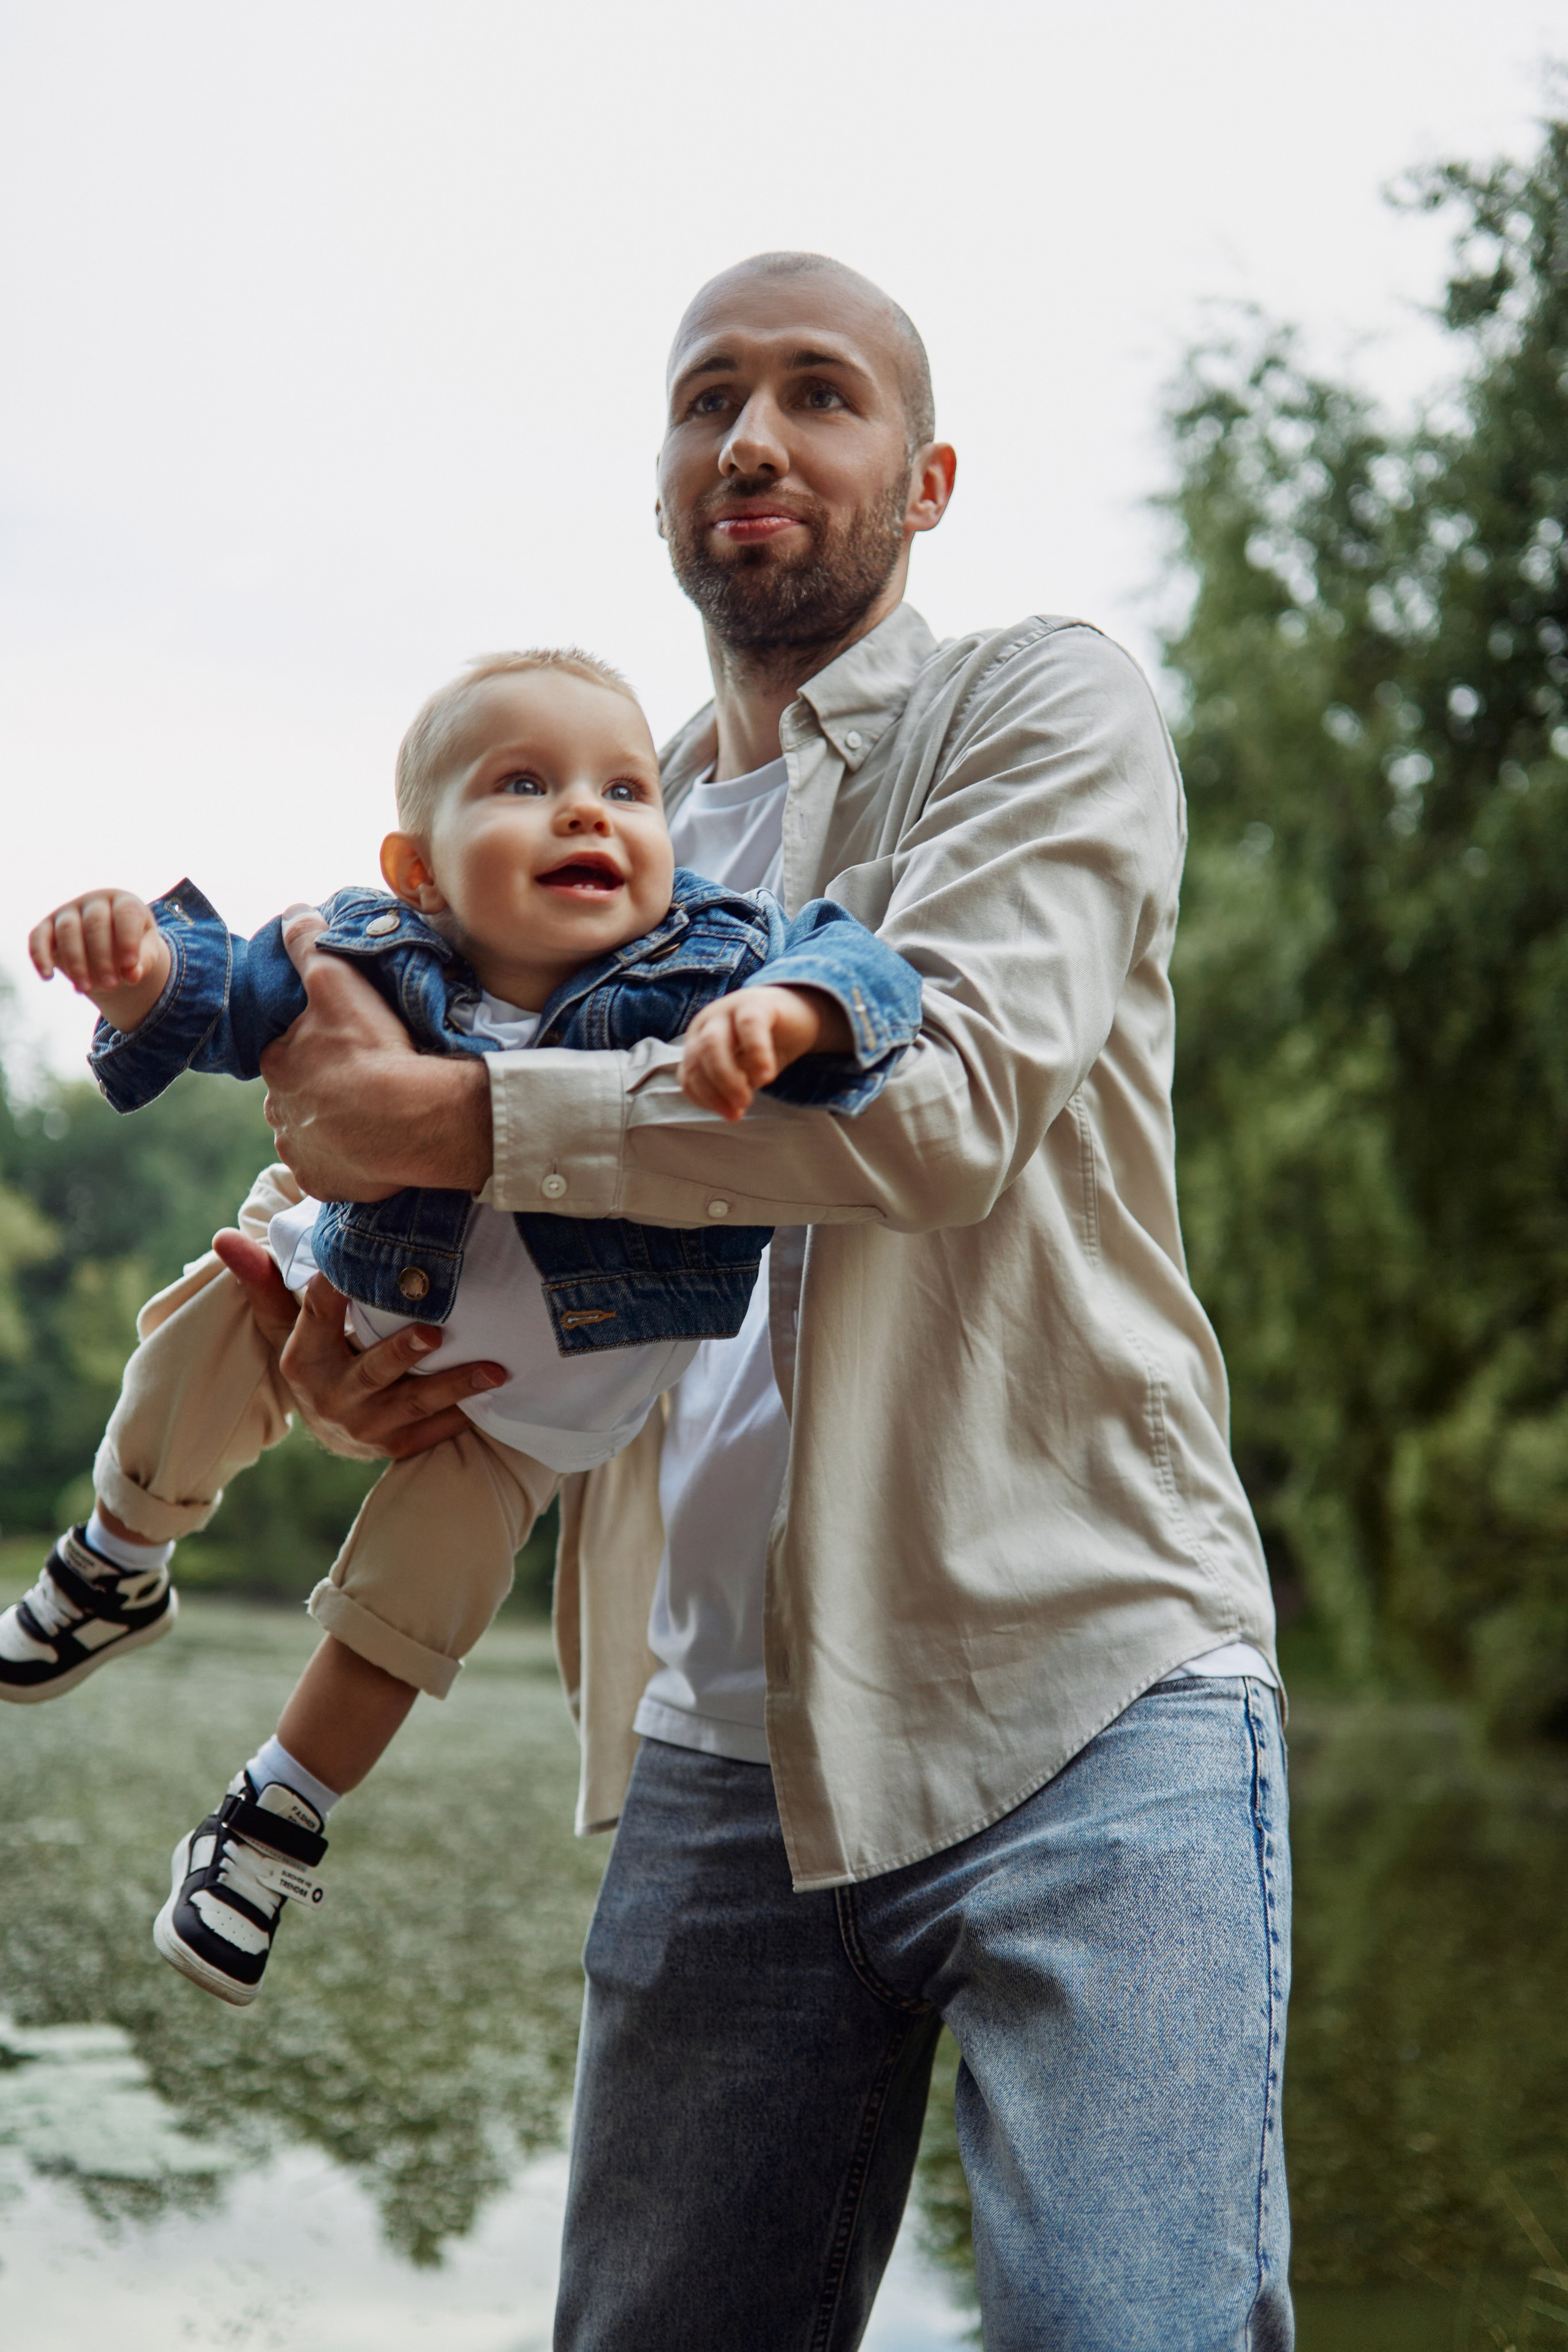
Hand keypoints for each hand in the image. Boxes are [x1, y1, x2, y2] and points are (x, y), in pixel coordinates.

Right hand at [29, 889, 172, 1031]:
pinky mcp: (47, 926)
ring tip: (85, 989)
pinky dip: (40, 956)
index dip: (128, 939)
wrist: (108, 944)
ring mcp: (68, 911)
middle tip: (111, 986)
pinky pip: (38, 937)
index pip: (126, 914)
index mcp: (124, 902)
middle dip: (102, 958)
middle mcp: (94, 902)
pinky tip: (47, 977)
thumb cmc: (132, 946)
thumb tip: (133, 975)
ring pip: (67, 931)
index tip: (130, 965)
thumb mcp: (146, 952)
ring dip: (75, 962)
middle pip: (95, 924)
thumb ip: (144, 961)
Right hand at [214, 1230, 506, 1460]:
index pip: (316, 1316)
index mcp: (303, 1360)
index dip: (331, 1292)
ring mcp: (367, 1425)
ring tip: (492, 1368)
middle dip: (402, 1353)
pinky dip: (463, 1415)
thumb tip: (225, 1236)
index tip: (347, 1267)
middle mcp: (333, 1396)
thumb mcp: (283, 1324)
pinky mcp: (397, 1446)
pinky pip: (434, 1432)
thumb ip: (263, 1281)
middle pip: (371, 1371)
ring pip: (414, 1404)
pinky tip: (493, 1395)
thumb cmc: (315, 1357)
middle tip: (433, 1332)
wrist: (332, 1427)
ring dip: (454, 1385)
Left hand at [259, 907, 492, 1201]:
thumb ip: (311, 945)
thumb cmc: (372, 1049)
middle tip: (366, 1083)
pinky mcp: (325, 1184)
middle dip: (323, 1090)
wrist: (408, 1119)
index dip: (316, 1048)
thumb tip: (293, 912)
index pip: (288, 1053)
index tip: (349, 1048)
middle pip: (299, 1096)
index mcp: (278, 1065)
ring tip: (374, 1117)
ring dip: (335, 1127)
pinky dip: (348, 1162)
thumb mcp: (338, 982)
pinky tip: (374, 1150)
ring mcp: (301, 1154)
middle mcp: (279, 1114)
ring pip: (313, 1135)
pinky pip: (332, 1171)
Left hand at [679, 984, 852, 1121]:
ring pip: (712, 1044)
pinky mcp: (756, 1003)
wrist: (798, 1015)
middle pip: (696, 1060)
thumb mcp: (745, 1072)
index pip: (689, 1075)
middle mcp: (707, 1024)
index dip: (705, 1100)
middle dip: (713, 1091)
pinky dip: (756, 1054)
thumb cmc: (766, 1046)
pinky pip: (749, 1027)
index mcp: (698, 1042)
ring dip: (727, 1079)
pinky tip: (766, 1076)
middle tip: (737, 1111)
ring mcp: (728, 1009)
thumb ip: (733, 1087)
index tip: (729, 1115)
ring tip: (748, 1099)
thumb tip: (730, 1110)